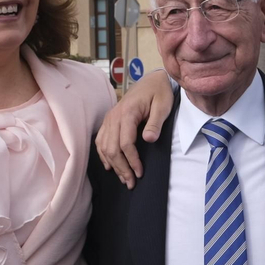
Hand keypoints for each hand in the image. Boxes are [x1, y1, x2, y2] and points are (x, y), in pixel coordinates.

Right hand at [94, 73, 173, 188]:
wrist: (152, 80)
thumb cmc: (159, 93)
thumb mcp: (163, 106)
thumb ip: (156, 123)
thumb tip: (149, 140)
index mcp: (127, 113)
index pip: (125, 143)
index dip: (132, 161)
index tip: (140, 173)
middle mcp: (114, 117)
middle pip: (112, 148)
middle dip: (121, 168)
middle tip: (131, 183)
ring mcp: (109, 119)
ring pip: (104, 147)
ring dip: (113, 165)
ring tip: (123, 179)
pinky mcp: (109, 120)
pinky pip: (100, 140)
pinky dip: (103, 155)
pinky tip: (109, 166)